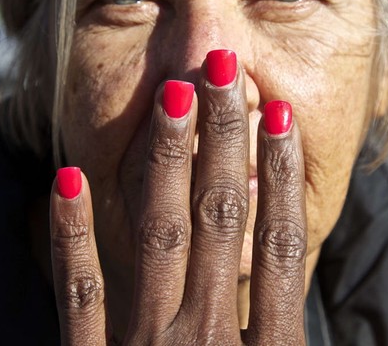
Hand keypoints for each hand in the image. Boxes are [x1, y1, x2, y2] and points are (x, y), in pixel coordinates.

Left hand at [49, 58, 307, 344]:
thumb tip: (320, 288)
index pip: (281, 247)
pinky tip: (67, 178)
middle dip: (225, 138)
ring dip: (167, 158)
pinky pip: (79, 295)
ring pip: (159, 234)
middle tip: (224, 69)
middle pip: (220, 217)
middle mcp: (206, 339)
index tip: (281, 113)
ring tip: (174, 93)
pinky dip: (71, 235)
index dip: (283, 175)